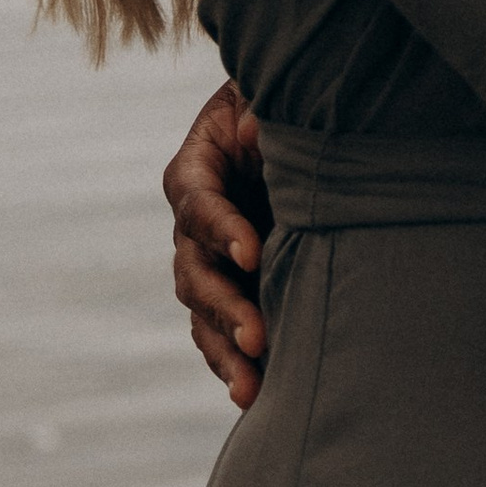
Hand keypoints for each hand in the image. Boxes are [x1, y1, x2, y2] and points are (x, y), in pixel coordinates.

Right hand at [166, 80, 271, 407]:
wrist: (292, 129)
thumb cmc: (281, 103)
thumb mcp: (266, 92)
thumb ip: (260, 108)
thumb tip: (253, 129)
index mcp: (194, 170)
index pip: (198, 203)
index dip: (221, 228)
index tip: (251, 252)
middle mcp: (192, 224)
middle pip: (194, 271)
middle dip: (225, 307)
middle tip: (257, 337)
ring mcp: (209, 261)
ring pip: (202, 313)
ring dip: (226, 350)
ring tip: (252, 388)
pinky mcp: (232, 288)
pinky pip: (220, 332)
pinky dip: (234, 362)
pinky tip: (256, 394)